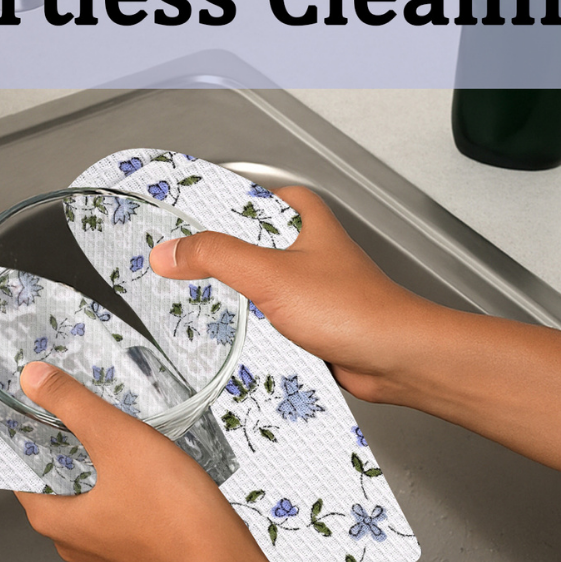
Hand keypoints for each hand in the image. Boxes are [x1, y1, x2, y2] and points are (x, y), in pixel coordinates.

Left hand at [12, 360, 269, 561]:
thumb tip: (33, 378)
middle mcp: (77, 547)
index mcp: (57, 523)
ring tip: (123, 446)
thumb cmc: (172, 513)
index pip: (22, 476)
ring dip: (104, 478)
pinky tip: (150, 478)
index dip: (29, 443)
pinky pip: (125, 520)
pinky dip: (131, 498)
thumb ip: (72, 404)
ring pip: (94, 506)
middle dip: (71, 456)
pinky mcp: (144, 560)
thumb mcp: (116, 439)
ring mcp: (111, 558)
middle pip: (59, 490)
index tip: (41, 416)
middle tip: (87, 421)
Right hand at [152, 185, 560, 500]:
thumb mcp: (270, 273)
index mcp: (299, 214)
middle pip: (238, 248)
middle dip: (210, 267)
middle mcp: (304, 246)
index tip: (164, 230)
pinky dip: (250, 334)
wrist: (396, 360)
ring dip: (231, 305)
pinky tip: (231, 344)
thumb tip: (168, 253)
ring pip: (251, 290)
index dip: (199, 215)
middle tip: (171, 277)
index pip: (234, 201)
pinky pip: (266, 325)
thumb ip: (214, 257)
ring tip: (195, 312)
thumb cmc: (353, 310)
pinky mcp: (310, 325)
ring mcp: (307, 287)